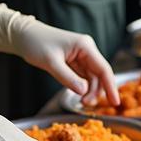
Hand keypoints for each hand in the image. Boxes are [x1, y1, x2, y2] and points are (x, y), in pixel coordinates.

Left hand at [0, 3, 117, 106]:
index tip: (116, 102)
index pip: (103, 69)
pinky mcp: (75, 61)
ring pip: (92, 78)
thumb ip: (67, 78)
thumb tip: (84, 92)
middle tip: (85, 104)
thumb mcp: (51, 62)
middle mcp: (87, 50)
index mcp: (85, 46)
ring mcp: (81, 56)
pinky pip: (83, 76)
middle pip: (99, 75)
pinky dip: (82, 87)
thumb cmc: (36, 44)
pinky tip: (77, 94)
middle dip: (96, 91)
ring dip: (89, 91)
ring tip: (80, 102)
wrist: (23, 35)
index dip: (110, 86)